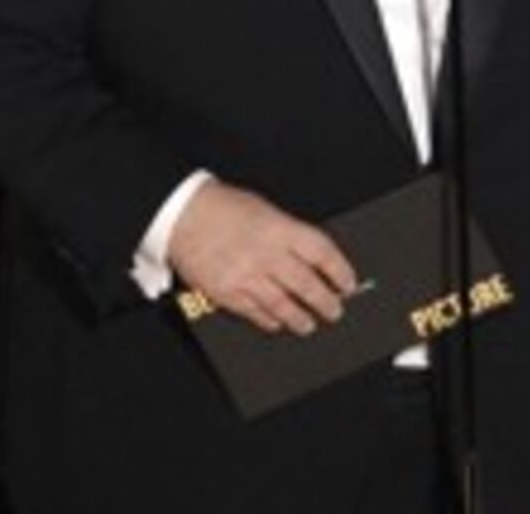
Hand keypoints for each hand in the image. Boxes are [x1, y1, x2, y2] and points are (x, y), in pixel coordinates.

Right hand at [167, 181, 359, 334]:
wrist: (182, 213)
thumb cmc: (222, 206)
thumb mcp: (264, 209)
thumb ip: (287, 233)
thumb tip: (312, 258)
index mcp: (279, 229)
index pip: (322, 254)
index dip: (340, 271)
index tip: (348, 283)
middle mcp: (266, 254)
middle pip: (307, 285)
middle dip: (325, 302)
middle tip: (334, 310)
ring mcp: (247, 276)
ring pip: (283, 305)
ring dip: (300, 318)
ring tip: (309, 324)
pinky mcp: (227, 292)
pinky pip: (255, 313)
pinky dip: (270, 320)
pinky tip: (277, 322)